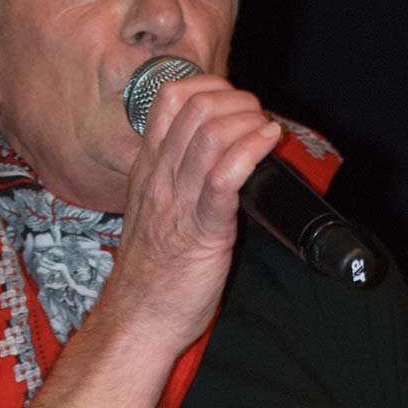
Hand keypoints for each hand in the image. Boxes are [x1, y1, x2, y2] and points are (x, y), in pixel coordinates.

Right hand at [107, 73, 280, 346]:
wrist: (139, 320)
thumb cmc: (151, 278)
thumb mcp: (154, 214)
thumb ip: (175, 182)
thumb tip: (212, 161)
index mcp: (147, 170)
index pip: (168, 99)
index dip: (210, 86)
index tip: (234, 104)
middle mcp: (160, 177)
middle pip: (195, 105)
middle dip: (237, 100)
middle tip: (257, 118)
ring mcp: (178, 201)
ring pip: (210, 131)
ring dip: (249, 120)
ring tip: (265, 131)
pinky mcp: (202, 228)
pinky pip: (224, 174)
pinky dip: (252, 150)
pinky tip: (268, 145)